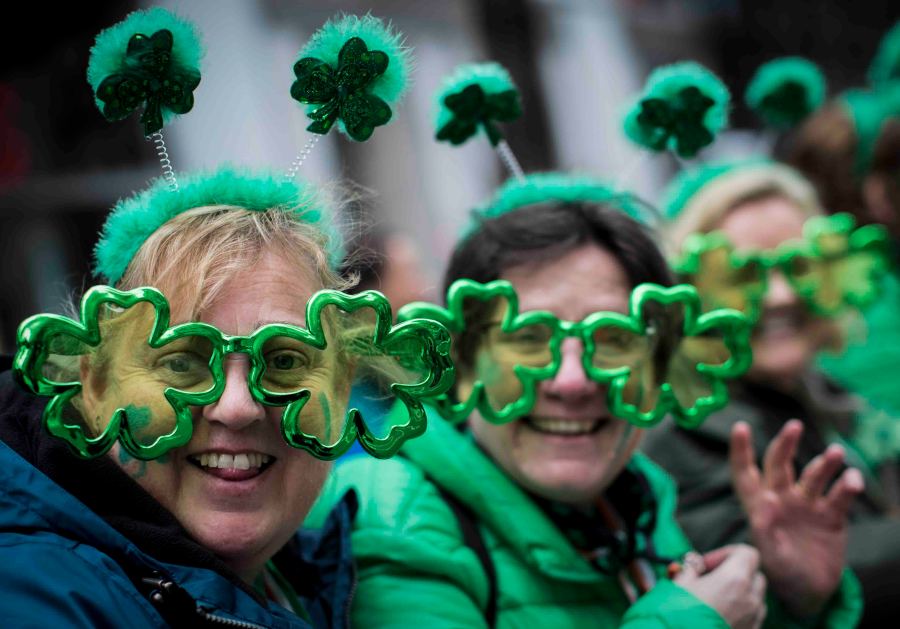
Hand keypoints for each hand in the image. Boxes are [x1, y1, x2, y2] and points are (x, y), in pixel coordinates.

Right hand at [675, 544, 766, 628]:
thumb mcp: (679, 583)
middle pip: (755, 575)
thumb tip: (694, 563)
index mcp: (735, 579)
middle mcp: (751, 599)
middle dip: (735, 573)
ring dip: (741, 593)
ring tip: (715, 599)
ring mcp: (753, 620)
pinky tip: (719, 616)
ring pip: (756, 598)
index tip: (706, 565)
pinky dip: (741, 612)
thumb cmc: (677, 613)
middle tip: (710, 579)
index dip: (726, 553)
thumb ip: (691, 568)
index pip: (747, 553)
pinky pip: (753, 617)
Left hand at [730, 419, 864, 617]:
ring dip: (824, 463)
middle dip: (785, 444)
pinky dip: (846, 486)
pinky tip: (852, 479)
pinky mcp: (831, 516)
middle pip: (780, 465)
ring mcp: (807, 505)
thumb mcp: (769, 555)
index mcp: (758, 505)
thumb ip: (765, 529)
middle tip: (794, 426)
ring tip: (835, 453)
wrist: (808, 591)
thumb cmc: (780, 572)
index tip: (740, 427)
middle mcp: (782, 498)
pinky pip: (839, 496)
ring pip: (814, 476)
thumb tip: (764, 499)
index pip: (745, 473)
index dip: (741, 451)